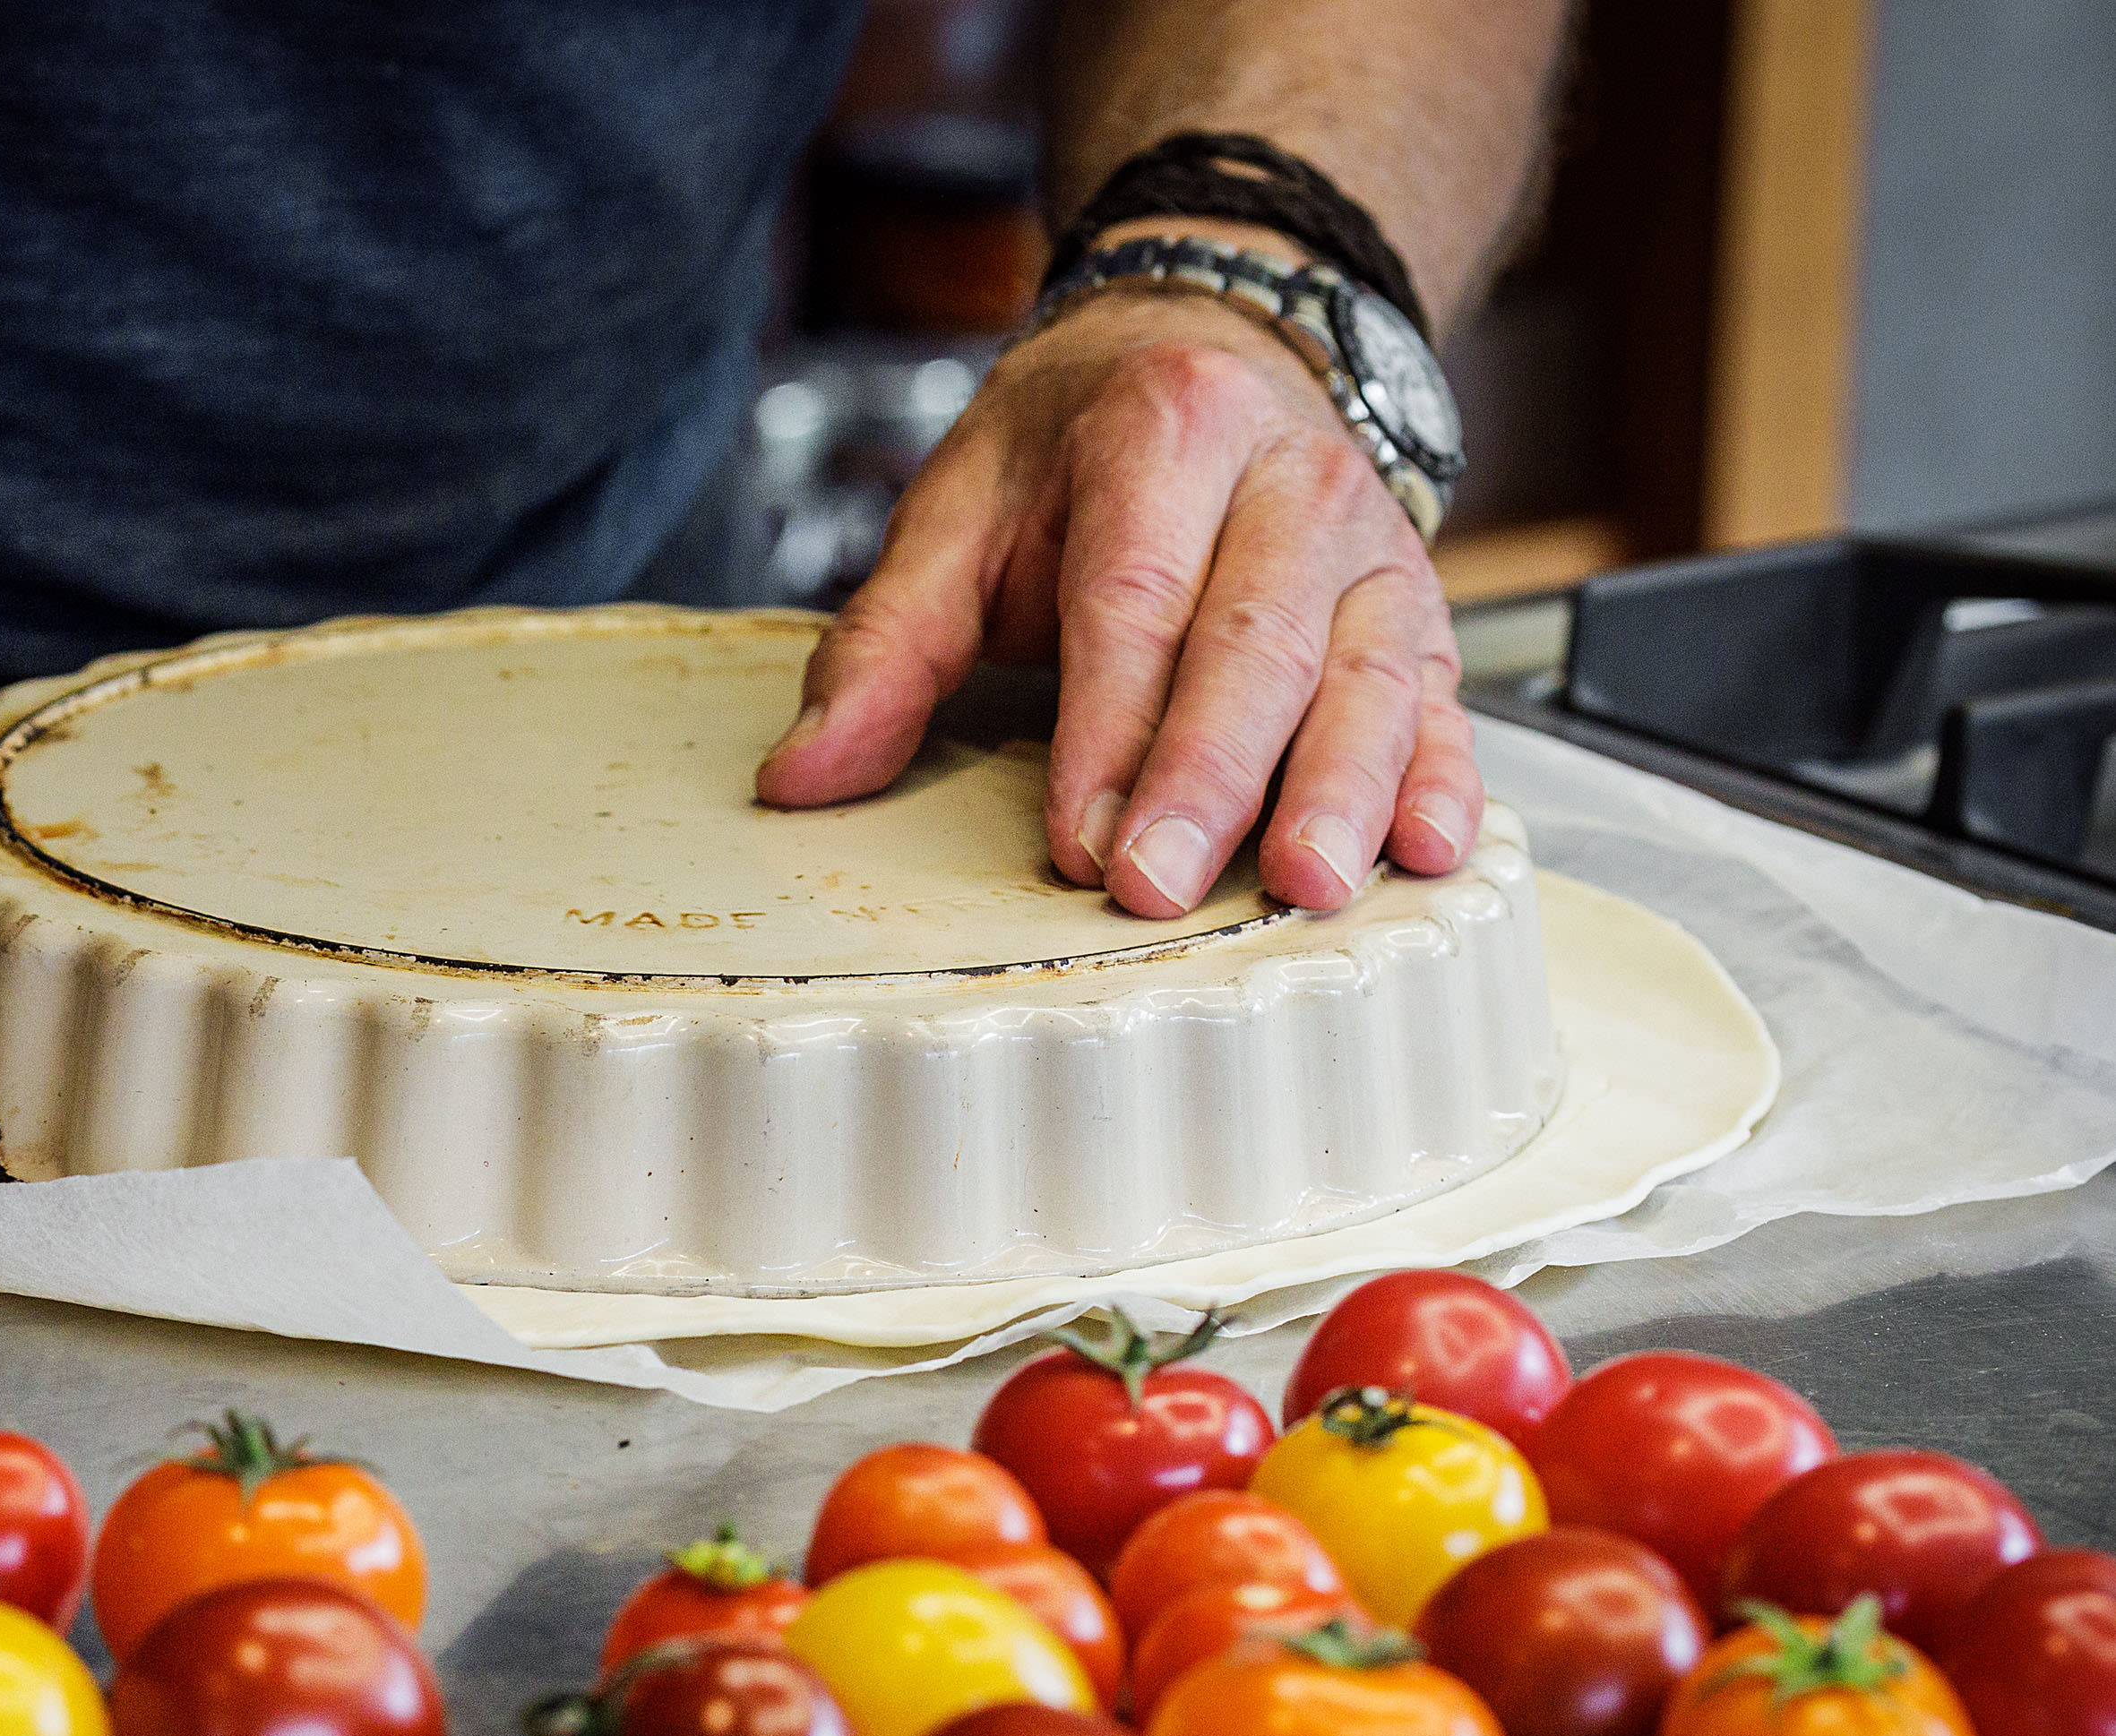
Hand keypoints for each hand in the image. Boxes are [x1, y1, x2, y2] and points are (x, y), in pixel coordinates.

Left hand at [755, 286, 1481, 918]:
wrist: (1212, 335)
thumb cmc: (1080, 444)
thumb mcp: (959, 508)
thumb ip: (882, 646)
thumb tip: (804, 774)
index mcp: (1164, 431)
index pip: (1134, 600)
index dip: (1109, 731)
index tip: (1079, 842)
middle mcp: (1288, 479)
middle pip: (1256, 644)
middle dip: (1210, 778)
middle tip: (1164, 888)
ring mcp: (1371, 546)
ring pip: (1369, 675)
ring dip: (1342, 790)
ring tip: (1309, 886)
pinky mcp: (1421, 608)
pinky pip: (1443, 699)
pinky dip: (1444, 777)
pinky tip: (1431, 849)